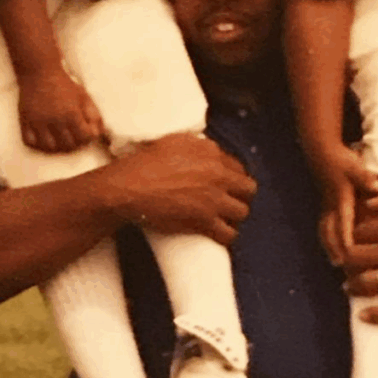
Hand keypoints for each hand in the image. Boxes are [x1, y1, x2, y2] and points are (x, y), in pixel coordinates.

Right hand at [18, 68, 104, 151]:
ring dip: (57, 147)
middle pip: (68, 146)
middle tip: (75, 139)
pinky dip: (37, 144)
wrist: (39, 71)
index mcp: (71, 113)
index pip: (84, 138)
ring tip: (61, 141)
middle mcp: (54, 120)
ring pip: (49, 148)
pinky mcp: (25, 121)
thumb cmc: (64, 84)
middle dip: (75, 145)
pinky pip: (30, 142)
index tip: (87, 134)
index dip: (88, 138)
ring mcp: (38, 122)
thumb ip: (94, 115)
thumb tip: (99, 133)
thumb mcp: (84, 97)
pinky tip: (44, 139)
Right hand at [107, 134, 256, 245]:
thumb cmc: (144, 163)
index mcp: (210, 153)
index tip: (227, 184)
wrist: (129, 187)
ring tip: (224, 219)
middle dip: (241, 196)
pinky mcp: (204, 221)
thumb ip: (196, 146)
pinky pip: (228, 234)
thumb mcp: (173, 142)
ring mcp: (213, 200)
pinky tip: (219, 235)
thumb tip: (207, 151)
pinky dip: (225, 236)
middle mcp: (217, 175)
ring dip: (234, 216)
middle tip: (230, 201)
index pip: (238, 166)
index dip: (233, 177)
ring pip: (242, 212)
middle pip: (248, 189)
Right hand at [315, 145, 377, 265]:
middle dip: (334, 248)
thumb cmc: (341, 160)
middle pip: (330, 231)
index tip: (349, 253)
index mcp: (341, 198)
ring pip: (324, 230)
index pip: (343, 222)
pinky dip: (326, 239)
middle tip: (340, 265)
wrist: (321, 152)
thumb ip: (367, 179)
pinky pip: (323, 226)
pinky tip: (330, 247)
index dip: (345, 238)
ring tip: (334, 262)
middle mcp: (331, 205)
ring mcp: (326, 205)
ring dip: (328, 246)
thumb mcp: (356, 167)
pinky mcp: (325, 204)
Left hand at [342, 184, 377, 322]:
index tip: (351, 240)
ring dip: (354, 286)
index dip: (351, 236)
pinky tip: (364, 316)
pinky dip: (375, 315)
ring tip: (350, 286)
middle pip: (356, 257)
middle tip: (347, 264)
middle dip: (347, 261)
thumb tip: (370, 199)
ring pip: (367, 283)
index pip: (359, 231)